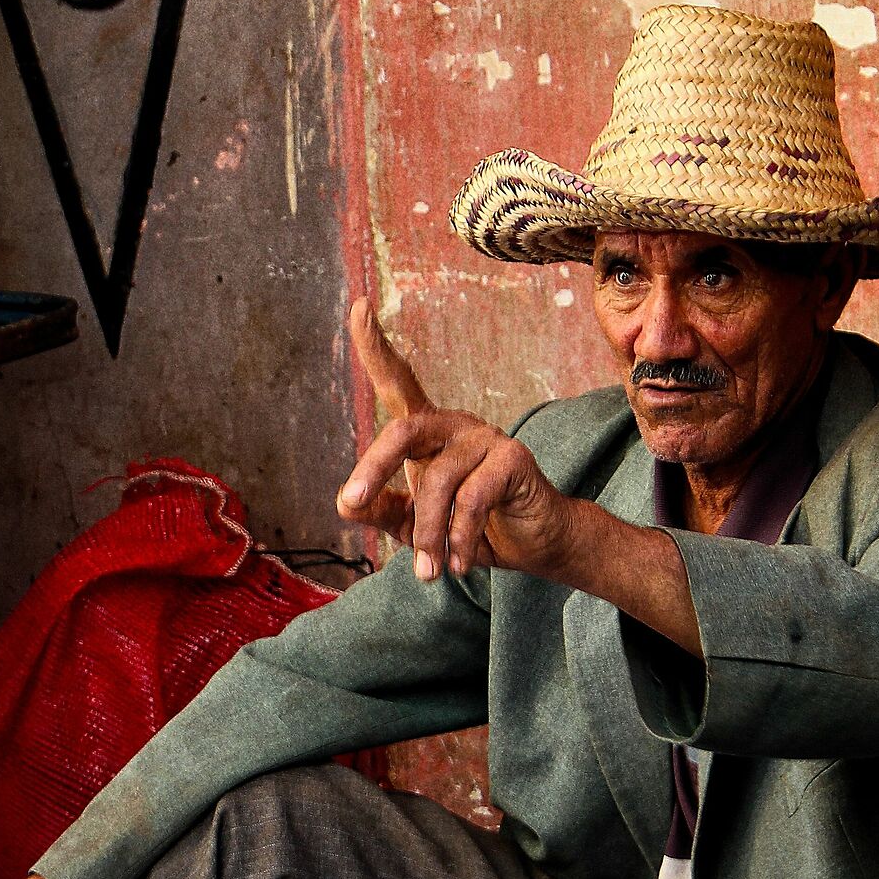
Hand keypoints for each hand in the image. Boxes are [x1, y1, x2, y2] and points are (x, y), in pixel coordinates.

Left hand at [338, 298, 578, 582]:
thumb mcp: (415, 525)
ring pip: (437, 482)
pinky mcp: (513, 459)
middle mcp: (454, 425)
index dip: (376, 346)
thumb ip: (383, 510)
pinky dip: (459, 538)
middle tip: (353, 501)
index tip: (358, 306)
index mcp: (427, 433)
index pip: (398, 382)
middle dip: (374, 466)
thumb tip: (345, 501)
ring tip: (428, 572)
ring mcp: (486, 437)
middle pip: (403, 429)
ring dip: (427, 533)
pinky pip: (472, 500)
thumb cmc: (469, 528)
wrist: (534, 546)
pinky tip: (459, 563)